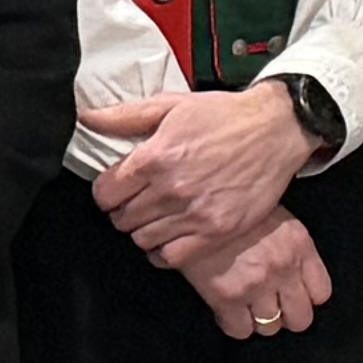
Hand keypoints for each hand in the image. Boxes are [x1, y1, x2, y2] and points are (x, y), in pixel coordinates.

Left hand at [84, 84, 315, 270]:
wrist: (275, 128)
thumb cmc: (223, 115)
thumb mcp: (171, 105)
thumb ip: (125, 116)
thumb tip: (87, 118)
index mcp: (155, 157)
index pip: (105, 193)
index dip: (106, 193)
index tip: (115, 190)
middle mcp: (171, 189)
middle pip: (122, 219)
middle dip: (123, 212)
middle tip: (135, 204)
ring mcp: (195, 213)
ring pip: (143, 240)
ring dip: (142, 231)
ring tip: (153, 219)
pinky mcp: (217, 231)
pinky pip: (172, 257)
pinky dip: (162, 252)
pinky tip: (167, 239)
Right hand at [178, 214, 333, 342]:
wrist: (194, 203)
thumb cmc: (232, 204)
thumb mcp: (273, 214)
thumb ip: (289, 244)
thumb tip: (293, 270)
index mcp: (299, 244)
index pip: (321, 293)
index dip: (306, 297)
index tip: (293, 293)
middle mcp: (283, 268)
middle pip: (300, 319)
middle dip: (286, 315)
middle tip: (270, 305)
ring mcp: (256, 285)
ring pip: (270, 327)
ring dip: (258, 320)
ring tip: (246, 306)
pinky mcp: (227, 296)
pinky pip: (240, 330)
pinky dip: (234, 324)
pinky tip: (227, 309)